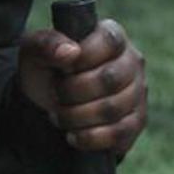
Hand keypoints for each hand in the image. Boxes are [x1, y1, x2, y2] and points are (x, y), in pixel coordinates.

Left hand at [17, 17, 147, 154]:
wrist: (47, 103)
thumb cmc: (45, 70)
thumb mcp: (34, 52)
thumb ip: (47, 44)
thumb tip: (71, 52)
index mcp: (111, 36)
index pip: (109, 42)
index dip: (82, 58)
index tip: (61, 69)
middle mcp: (132, 61)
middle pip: (110, 79)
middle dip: (73, 92)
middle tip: (56, 95)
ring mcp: (138, 92)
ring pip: (113, 109)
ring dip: (77, 116)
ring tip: (60, 115)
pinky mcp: (136, 121)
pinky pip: (120, 133)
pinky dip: (90, 137)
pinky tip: (73, 135)